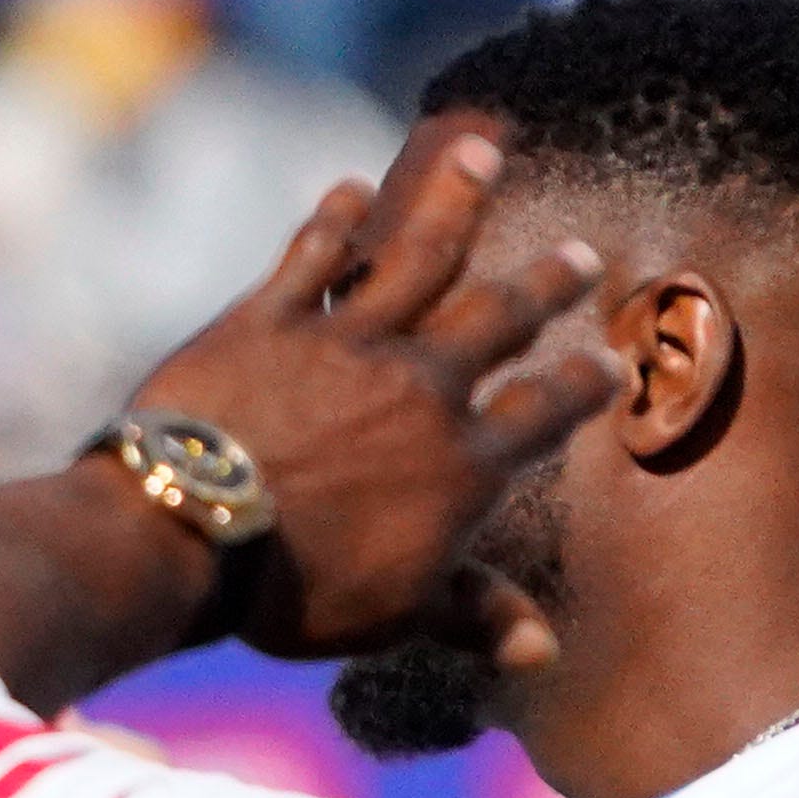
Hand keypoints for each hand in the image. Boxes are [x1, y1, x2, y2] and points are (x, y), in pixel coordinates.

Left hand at [116, 120, 619, 660]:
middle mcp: (420, 386)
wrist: (187, 536)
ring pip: (418, 253)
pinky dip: (335, 218)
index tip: (612, 362)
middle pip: (500, 317)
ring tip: (481, 148)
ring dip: (454, 198)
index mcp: (461, 460)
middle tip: (583, 252)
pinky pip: (311, 254)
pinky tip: (352, 189)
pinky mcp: (268, 318)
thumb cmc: (290, 592)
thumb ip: (471, 615)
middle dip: (548, 282)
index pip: (544, 411)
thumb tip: (542, 649)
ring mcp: (346, 343)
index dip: (582, 385)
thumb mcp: (393, 615)